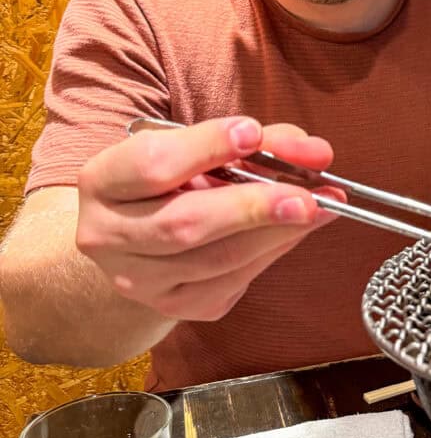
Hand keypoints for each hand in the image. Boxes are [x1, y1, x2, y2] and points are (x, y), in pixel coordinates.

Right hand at [76, 116, 342, 322]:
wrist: (139, 236)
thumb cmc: (172, 179)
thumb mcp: (194, 147)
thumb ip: (251, 140)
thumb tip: (313, 152)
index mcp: (102, 182)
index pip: (153, 165)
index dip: (205, 148)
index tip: (253, 132)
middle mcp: (108, 237)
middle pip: (185, 224)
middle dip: (253, 207)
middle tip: (307, 195)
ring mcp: (139, 280)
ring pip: (216, 260)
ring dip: (276, 233)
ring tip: (320, 208)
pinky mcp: (175, 305)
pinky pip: (232, 282)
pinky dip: (271, 253)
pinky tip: (295, 231)